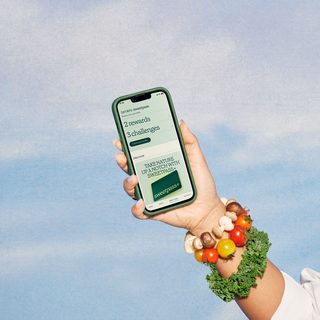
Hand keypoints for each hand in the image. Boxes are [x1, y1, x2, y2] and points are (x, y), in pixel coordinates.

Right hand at [113, 120, 225, 236]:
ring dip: (128, 183)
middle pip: (130, 169)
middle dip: (123, 162)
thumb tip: (180, 122)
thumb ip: (189, 141)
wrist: (208, 208)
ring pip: (130, 188)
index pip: (140, 155)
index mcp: (158, 165)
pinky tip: (142, 202)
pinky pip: (139, 212)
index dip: (128, 147)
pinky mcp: (153, 211)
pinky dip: (136, 208)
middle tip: (121, 156)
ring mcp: (150, 196)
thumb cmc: (202, 183)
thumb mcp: (197, 159)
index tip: (122, 139)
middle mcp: (151, 179)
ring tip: (134, 178)